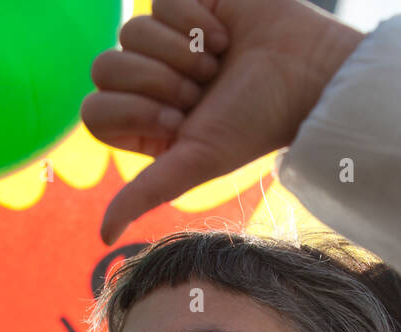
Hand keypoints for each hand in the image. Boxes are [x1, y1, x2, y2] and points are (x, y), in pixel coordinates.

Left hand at [82, 0, 364, 243]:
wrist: (306, 74)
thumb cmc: (254, 124)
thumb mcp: (194, 164)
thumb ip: (143, 194)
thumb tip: (103, 237)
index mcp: (143, 122)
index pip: (94, 111)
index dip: (133, 111)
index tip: (179, 119)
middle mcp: (148, 83)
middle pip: (106, 67)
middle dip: (159, 81)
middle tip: (202, 91)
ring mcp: (164, 40)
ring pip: (132, 31)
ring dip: (182, 51)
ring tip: (217, 64)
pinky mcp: (185, 3)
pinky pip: (160, 0)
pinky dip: (195, 20)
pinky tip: (223, 36)